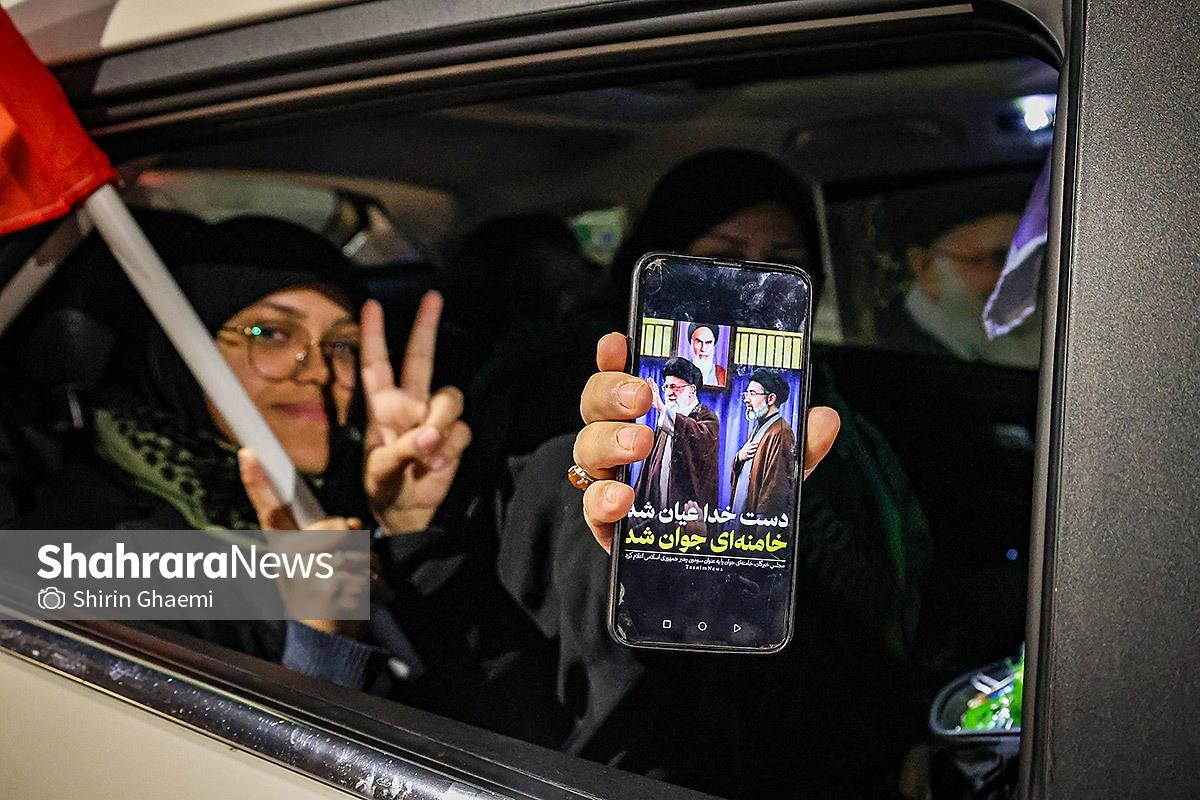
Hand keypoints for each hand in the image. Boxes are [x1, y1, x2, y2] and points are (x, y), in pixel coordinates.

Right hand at [238, 448, 368, 635]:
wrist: (326, 644)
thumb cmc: (325, 597)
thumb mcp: (317, 566)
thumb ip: (329, 538)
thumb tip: (353, 525)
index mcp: (284, 550)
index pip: (269, 512)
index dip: (258, 483)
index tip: (248, 453)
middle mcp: (289, 561)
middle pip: (336, 526)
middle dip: (354, 541)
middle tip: (348, 568)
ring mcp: (306, 575)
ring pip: (358, 549)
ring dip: (369, 568)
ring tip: (355, 588)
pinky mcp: (327, 592)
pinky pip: (366, 573)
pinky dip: (375, 589)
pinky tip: (361, 603)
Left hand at [359, 293, 471, 534]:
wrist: (407, 515)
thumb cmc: (384, 488)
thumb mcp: (382, 471)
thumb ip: (405, 449)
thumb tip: (432, 434)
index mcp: (382, 406)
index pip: (377, 363)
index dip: (373, 335)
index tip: (371, 305)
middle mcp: (410, 404)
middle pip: (421, 357)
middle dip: (426, 325)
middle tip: (434, 296)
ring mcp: (433, 418)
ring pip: (451, 397)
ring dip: (443, 422)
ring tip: (428, 454)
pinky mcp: (454, 436)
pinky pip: (462, 430)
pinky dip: (451, 449)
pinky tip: (437, 466)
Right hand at [575, 332, 841, 552]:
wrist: (699, 571)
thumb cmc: (723, 505)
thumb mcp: (762, 471)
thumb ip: (791, 445)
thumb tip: (824, 418)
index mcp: (655, 416)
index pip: (625, 374)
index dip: (615, 355)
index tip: (619, 340)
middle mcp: (624, 442)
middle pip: (597, 402)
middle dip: (613, 390)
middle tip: (641, 395)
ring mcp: (611, 480)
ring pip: (587, 447)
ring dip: (609, 439)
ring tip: (641, 443)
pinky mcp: (607, 523)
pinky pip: (590, 503)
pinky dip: (602, 498)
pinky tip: (623, 498)